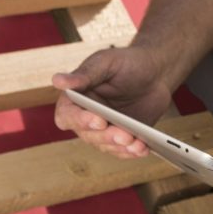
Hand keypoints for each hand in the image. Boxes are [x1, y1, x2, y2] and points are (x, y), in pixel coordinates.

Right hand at [51, 45, 173, 158]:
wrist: (156, 72)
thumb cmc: (127, 62)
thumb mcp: (107, 62)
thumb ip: (85, 74)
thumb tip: (57, 80)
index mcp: (75, 98)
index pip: (67, 115)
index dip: (80, 120)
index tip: (98, 120)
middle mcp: (85, 117)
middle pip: (87, 135)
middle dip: (106, 136)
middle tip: (125, 135)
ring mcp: (103, 130)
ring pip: (104, 145)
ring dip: (120, 147)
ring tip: (137, 143)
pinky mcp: (120, 138)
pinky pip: (121, 150)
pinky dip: (132, 151)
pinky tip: (143, 148)